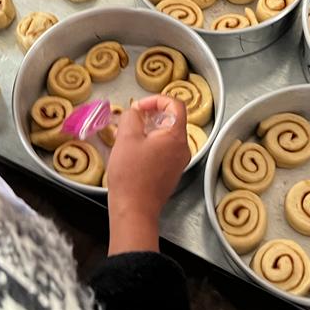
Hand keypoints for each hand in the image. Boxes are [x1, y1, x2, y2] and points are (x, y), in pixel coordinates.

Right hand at [106, 95, 189, 253]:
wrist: (135, 210)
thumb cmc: (131, 175)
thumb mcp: (126, 138)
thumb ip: (132, 116)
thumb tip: (135, 111)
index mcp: (176, 136)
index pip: (175, 104)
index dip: (156, 100)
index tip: (138, 108)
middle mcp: (182, 148)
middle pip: (172, 120)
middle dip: (150, 115)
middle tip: (131, 121)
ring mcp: (178, 162)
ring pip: (166, 136)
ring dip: (148, 130)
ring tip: (128, 137)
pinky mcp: (171, 173)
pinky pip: (164, 150)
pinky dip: (150, 145)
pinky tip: (133, 153)